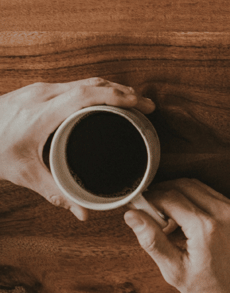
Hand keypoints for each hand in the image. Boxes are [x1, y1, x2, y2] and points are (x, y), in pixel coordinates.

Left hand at [0, 78, 154, 219]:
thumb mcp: (22, 173)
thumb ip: (54, 192)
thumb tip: (82, 212)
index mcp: (42, 113)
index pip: (88, 95)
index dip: (118, 96)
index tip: (140, 103)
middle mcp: (43, 94)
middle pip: (93, 84)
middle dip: (123, 91)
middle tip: (145, 105)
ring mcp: (40, 88)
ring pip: (84, 80)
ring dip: (110, 88)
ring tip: (131, 101)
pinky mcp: (37, 89)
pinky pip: (74, 83)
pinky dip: (95, 89)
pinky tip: (102, 100)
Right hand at [124, 179, 229, 292]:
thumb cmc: (212, 291)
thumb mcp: (175, 271)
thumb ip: (152, 240)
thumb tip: (133, 216)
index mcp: (206, 227)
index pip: (170, 197)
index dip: (150, 199)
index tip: (138, 207)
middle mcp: (223, 212)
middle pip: (183, 185)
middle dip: (162, 193)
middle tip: (148, 212)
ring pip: (197, 186)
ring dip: (178, 194)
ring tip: (165, 220)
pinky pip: (211, 194)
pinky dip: (193, 199)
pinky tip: (184, 220)